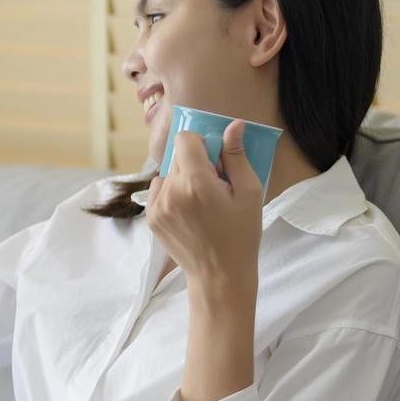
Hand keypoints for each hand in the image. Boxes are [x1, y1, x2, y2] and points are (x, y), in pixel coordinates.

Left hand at [144, 119, 262, 292]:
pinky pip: (158, 190)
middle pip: (177, 156)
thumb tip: (233, 125)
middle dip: (195, 163)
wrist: (219, 275)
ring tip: (201, 202)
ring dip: (182, 178)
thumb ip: (236, 156)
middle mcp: (171, 191)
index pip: (185, 139)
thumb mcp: (249, 193)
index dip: (201, 144)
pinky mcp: (151, 218)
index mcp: (196, 183)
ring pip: (168, 173)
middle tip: (214, 185)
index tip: (215, 161)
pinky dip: (171, 193)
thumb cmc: (241, 235)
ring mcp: (157, 206)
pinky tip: (189, 211)